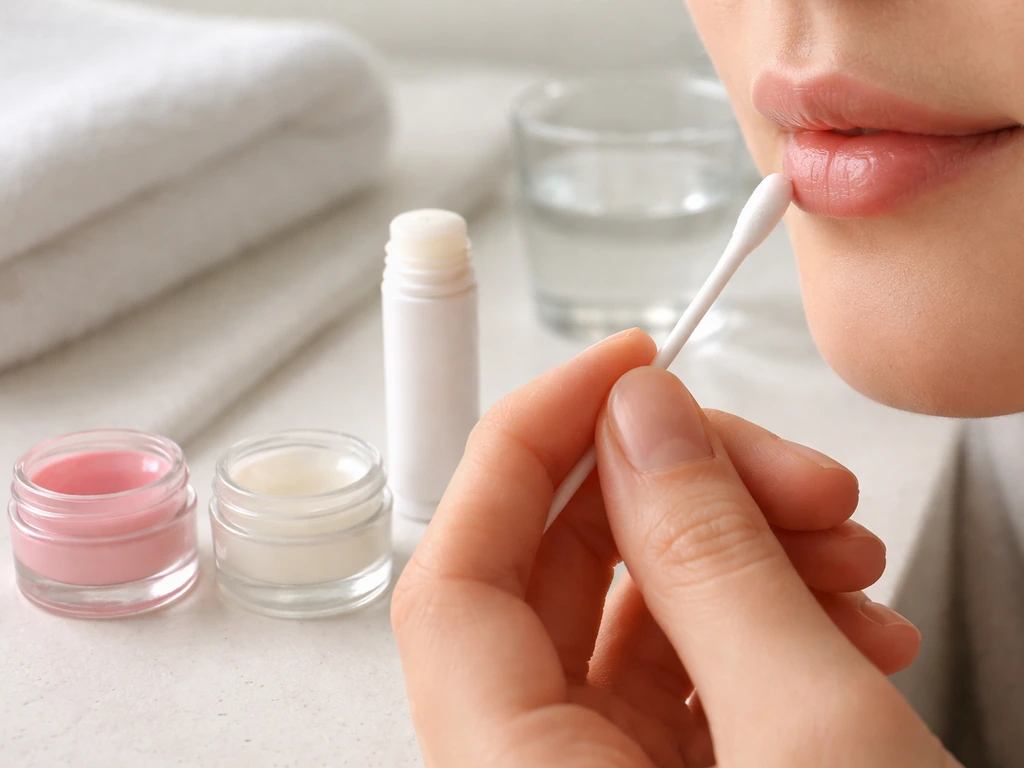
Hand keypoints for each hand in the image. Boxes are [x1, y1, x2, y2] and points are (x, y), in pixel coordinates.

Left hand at [392, 330, 953, 766]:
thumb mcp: (811, 740)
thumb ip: (710, 561)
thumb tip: (642, 421)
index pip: (455, 572)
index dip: (522, 447)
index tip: (614, 367)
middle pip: (558, 582)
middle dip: (679, 497)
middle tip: (786, 469)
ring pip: (635, 620)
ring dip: (742, 556)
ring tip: (849, 552)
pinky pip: (692, 676)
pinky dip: (767, 624)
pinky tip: (850, 614)